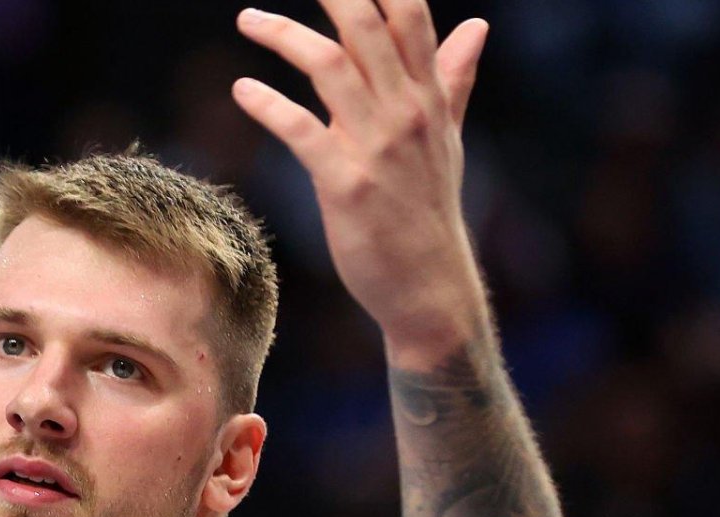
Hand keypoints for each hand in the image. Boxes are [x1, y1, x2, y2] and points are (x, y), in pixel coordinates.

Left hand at [231, 3, 489, 350]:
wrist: (429, 286)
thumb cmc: (429, 211)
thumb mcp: (447, 140)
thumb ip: (453, 79)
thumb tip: (477, 26)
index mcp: (428, 97)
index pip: (411, 18)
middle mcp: (405, 112)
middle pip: (367, 28)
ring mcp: (376, 146)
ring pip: (329, 66)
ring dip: (282, 35)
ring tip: (247, 18)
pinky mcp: (344, 183)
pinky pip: (300, 130)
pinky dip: (268, 105)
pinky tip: (242, 90)